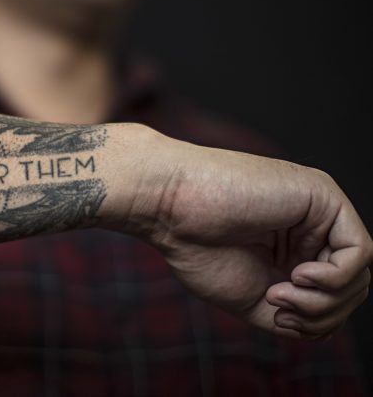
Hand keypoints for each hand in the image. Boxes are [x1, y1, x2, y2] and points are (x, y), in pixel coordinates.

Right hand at [143, 137, 371, 340]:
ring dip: (323, 300)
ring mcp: (317, 210)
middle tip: (278, 305)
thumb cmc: (196, 247)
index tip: (274, 314)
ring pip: (358, 274)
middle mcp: (309, 227)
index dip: (315, 320)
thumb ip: (296, 316)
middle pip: (351, 287)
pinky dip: (334, 278)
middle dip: (322, 313)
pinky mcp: (322, 195)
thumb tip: (329, 327)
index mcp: (291, 248)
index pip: (332, 295)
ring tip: (280, 293)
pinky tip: (298, 275)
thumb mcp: (254, 299)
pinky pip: (359, 251)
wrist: (170, 207)